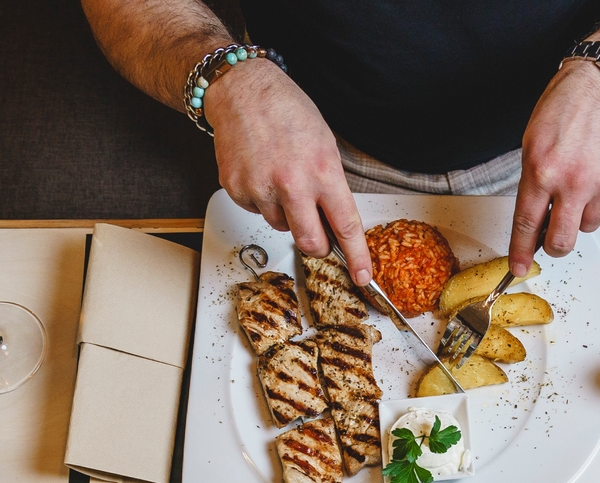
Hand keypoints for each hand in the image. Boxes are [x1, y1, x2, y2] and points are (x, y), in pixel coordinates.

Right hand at [204, 58, 371, 284]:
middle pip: (311, 242)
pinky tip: (261, 172)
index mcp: (322, 172)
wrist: (242, 90)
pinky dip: (261, 199)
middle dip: (317, 245)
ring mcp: (262, 188)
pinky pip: (256, 210)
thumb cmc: (286, 112)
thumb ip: (331, 186)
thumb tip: (334, 223)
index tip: (362, 276)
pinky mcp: (237, 189)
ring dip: (285, 213)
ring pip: (281, 226)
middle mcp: (292, 184)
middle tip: (317, 234)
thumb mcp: (324, 145)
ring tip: (280, 177)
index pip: (346, 226)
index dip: (357, 257)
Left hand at [509, 60, 599, 275]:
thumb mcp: (532, 144)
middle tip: (554, 238)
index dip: (520, 252)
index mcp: (542, 171)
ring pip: (589, 225)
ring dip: (582, 213)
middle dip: (555, 246)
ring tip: (583, 182)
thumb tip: (535, 223)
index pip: (526, 224)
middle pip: (562, 241)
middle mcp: (573, 181)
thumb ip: (533, 185)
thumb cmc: (565, 110)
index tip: (518, 268)